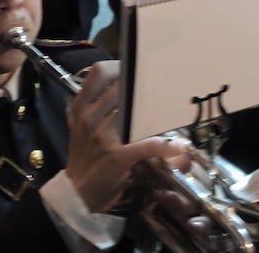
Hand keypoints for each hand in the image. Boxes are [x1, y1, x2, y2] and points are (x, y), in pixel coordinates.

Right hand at [66, 60, 193, 212]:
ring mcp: (104, 135)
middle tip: (163, 87)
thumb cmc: (83, 156)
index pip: (99, 72)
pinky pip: (148, 144)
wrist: (77, 192)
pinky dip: (167, 146)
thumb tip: (125, 86)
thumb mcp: (81, 125)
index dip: (120, 66)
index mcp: (81, 106)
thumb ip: (97, 105)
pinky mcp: (119, 155)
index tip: (136, 69)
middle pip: (124, 88)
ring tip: (175, 110)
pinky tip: (181, 147)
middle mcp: (91, 116)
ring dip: (159, 112)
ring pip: (139, 112)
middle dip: (145, 88)